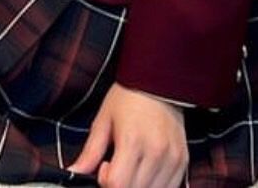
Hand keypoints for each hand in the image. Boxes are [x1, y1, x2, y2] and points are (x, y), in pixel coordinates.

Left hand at [67, 81, 187, 187]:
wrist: (157, 80)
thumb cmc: (128, 98)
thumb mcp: (104, 120)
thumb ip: (90, 151)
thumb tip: (74, 172)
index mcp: (132, 141)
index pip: (117, 185)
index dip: (105, 181)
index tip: (104, 166)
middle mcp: (156, 153)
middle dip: (120, 185)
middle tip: (116, 166)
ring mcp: (172, 159)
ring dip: (137, 187)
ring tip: (132, 166)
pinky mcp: (183, 162)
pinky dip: (154, 186)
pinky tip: (146, 171)